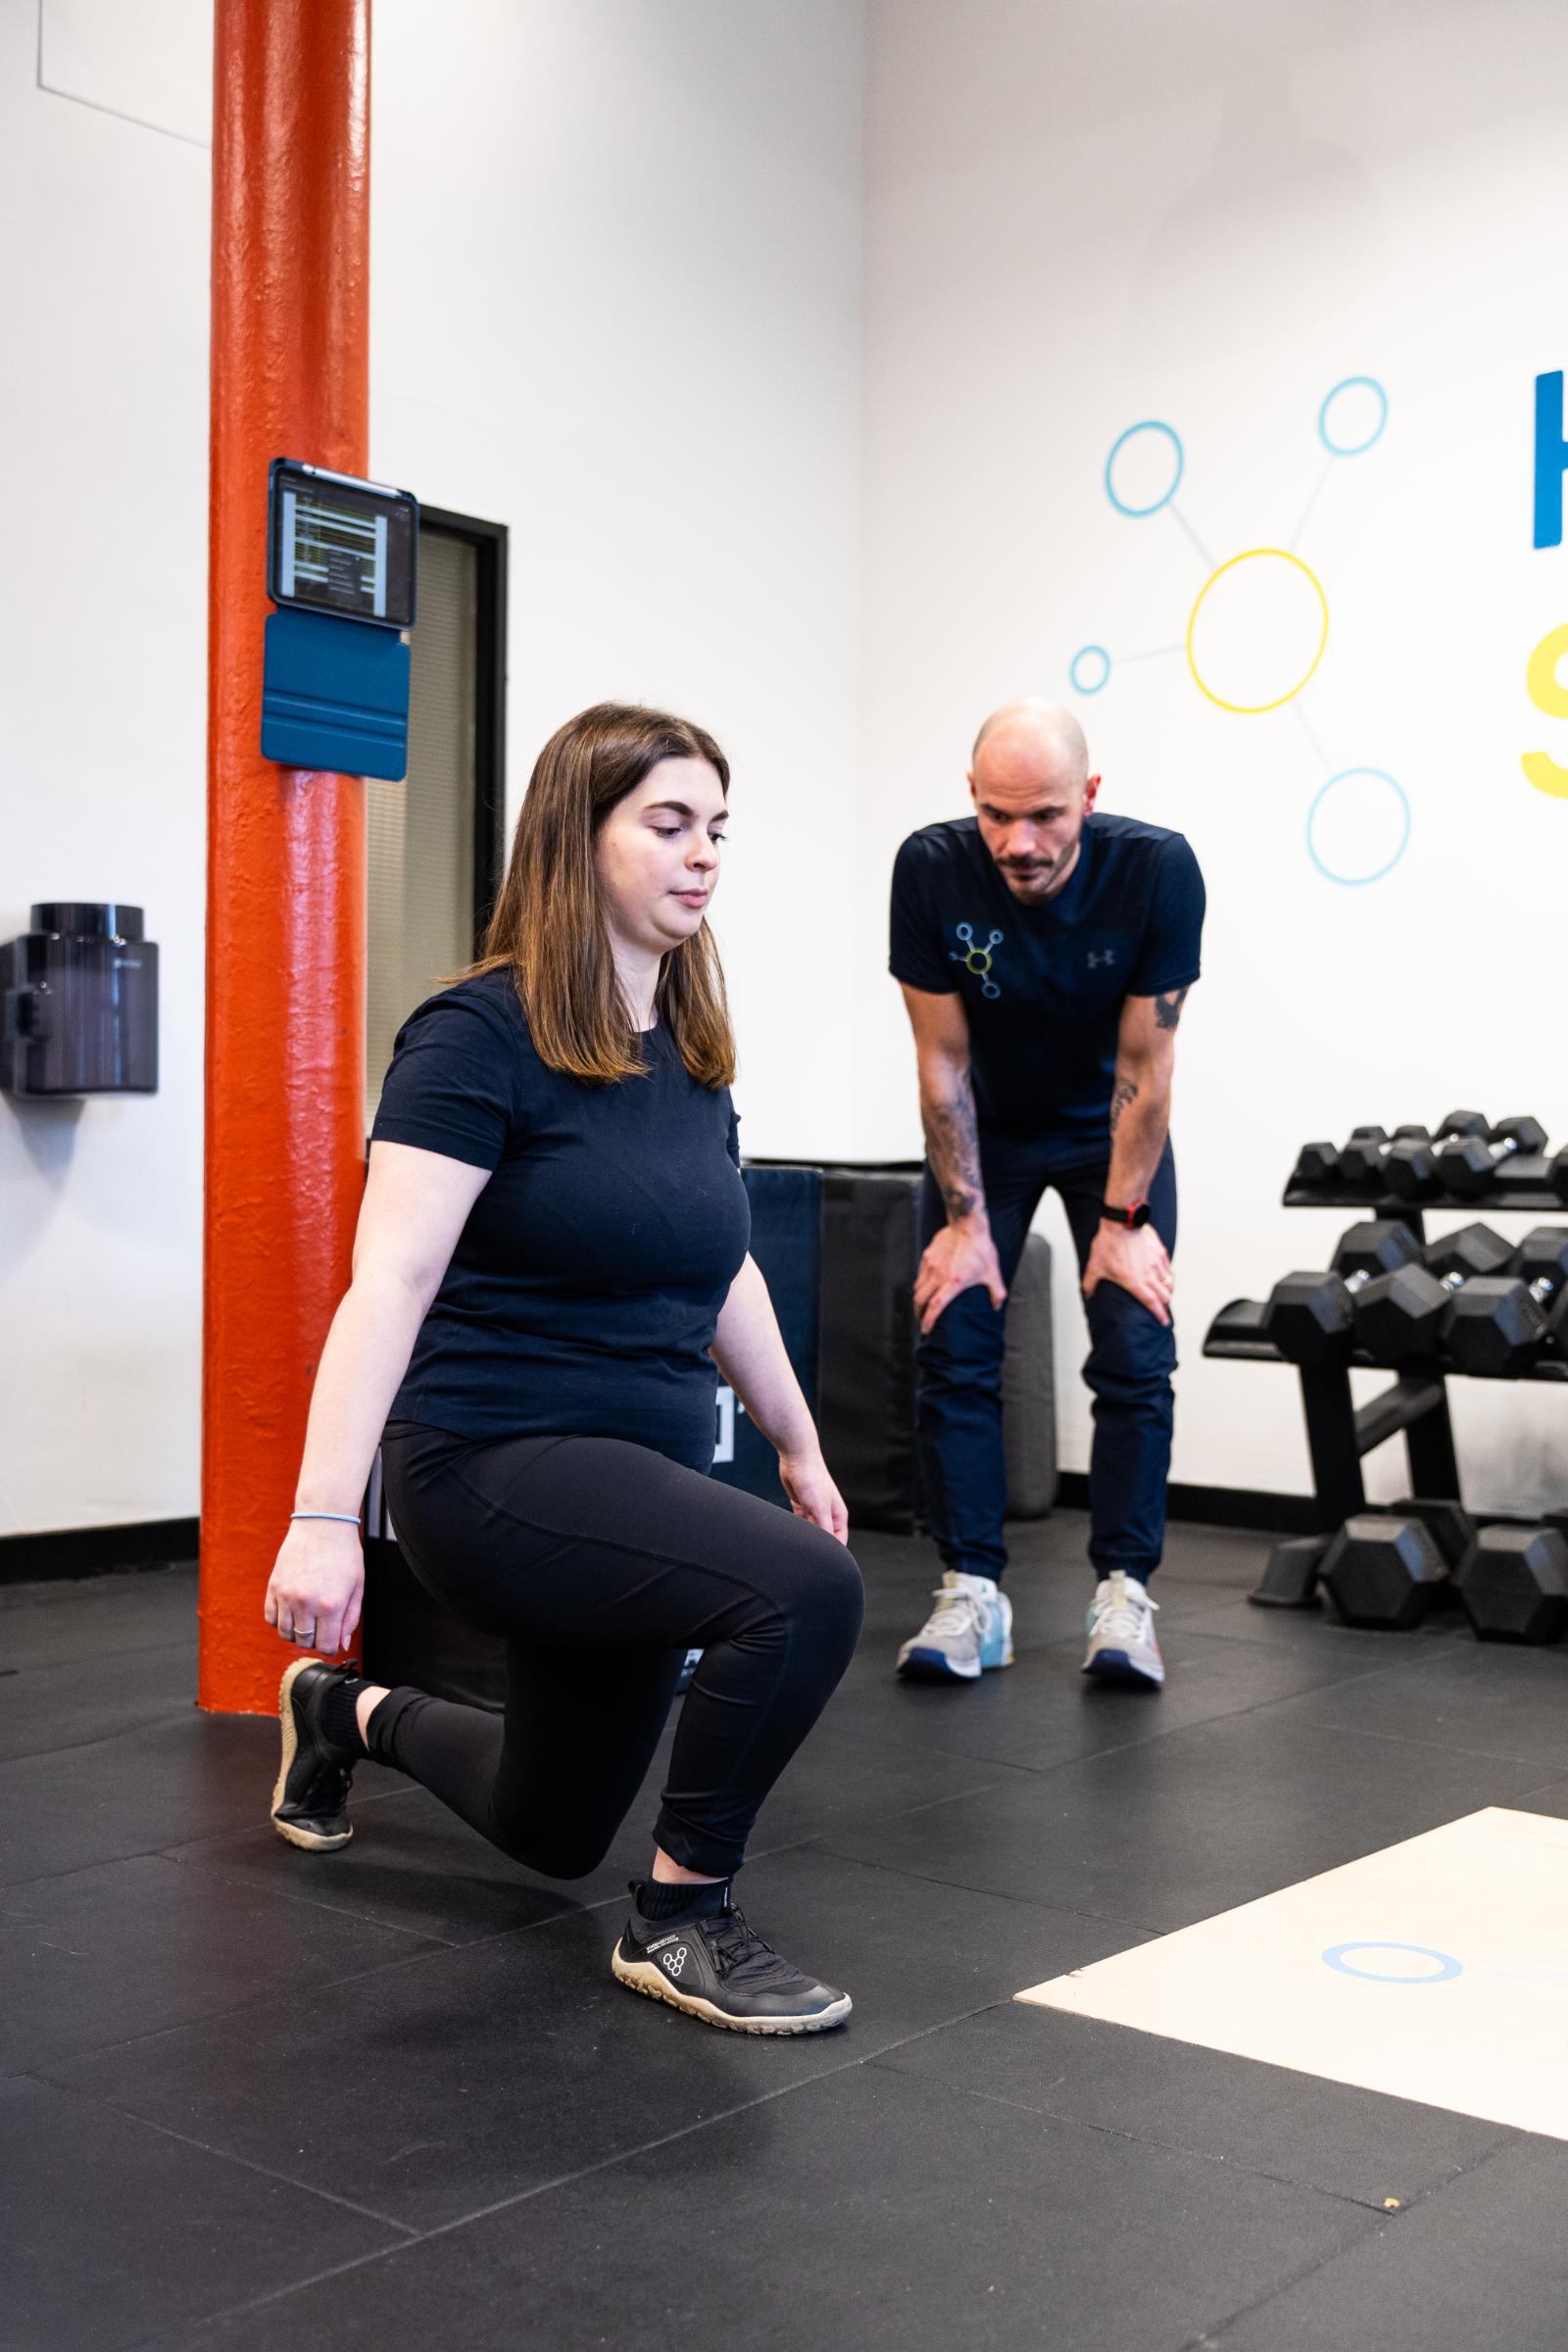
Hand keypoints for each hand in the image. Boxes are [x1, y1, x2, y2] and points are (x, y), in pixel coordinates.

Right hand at [264, 1519, 364, 1656]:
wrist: (323, 1525)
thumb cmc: (345, 1555)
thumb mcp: (357, 1587)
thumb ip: (350, 1619)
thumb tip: (341, 1645)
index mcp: (331, 1606)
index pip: (326, 1646)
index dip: (330, 1645)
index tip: (332, 1635)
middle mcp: (306, 1603)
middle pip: (304, 1642)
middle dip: (314, 1638)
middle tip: (321, 1623)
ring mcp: (287, 1595)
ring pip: (285, 1633)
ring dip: (296, 1631)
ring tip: (306, 1616)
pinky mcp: (274, 1586)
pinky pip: (270, 1618)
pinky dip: (279, 1620)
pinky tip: (292, 1609)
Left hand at [778, 1447, 849, 1543]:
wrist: (797, 1458)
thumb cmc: (813, 1479)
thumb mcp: (820, 1508)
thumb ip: (825, 1530)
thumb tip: (827, 1549)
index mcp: (838, 1516)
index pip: (839, 1541)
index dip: (832, 1551)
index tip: (819, 1559)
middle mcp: (827, 1514)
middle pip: (823, 1537)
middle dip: (815, 1543)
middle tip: (804, 1550)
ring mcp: (813, 1510)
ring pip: (809, 1530)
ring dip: (803, 1535)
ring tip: (795, 1539)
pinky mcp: (800, 1506)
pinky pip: (799, 1523)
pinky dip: (795, 1528)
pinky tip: (790, 1531)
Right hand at [913, 1217, 1007, 1335]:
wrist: (968, 1224)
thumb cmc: (981, 1248)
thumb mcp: (993, 1272)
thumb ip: (997, 1292)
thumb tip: (997, 1307)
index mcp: (954, 1282)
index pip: (936, 1306)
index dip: (928, 1320)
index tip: (925, 1329)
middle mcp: (939, 1276)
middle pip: (921, 1300)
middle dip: (919, 1313)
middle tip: (921, 1321)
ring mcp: (931, 1266)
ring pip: (918, 1288)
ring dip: (918, 1300)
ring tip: (921, 1306)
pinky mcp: (927, 1256)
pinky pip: (920, 1275)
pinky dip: (920, 1285)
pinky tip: (925, 1286)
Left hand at [1082, 1221, 1173, 1324]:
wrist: (1121, 1222)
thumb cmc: (1109, 1243)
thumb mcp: (1095, 1266)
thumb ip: (1090, 1283)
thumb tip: (1086, 1293)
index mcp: (1135, 1282)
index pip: (1151, 1303)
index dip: (1159, 1314)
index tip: (1164, 1321)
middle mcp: (1149, 1275)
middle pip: (1164, 1296)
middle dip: (1165, 1305)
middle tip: (1163, 1309)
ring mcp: (1156, 1263)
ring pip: (1169, 1283)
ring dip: (1168, 1291)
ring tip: (1165, 1295)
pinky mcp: (1160, 1252)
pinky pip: (1168, 1269)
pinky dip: (1169, 1277)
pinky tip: (1165, 1277)